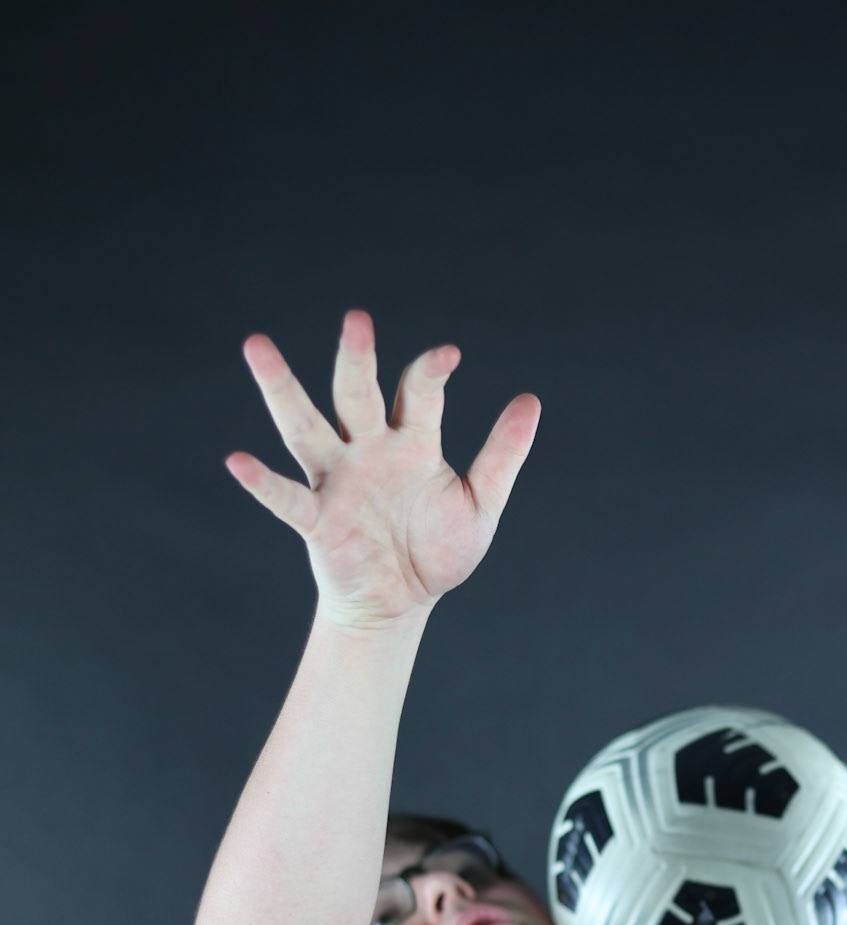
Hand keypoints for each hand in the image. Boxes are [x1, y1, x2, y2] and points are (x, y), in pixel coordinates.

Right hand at [226, 309, 540, 629]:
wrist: (403, 604)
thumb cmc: (437, 550)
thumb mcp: (481, 503)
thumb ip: (502, 454)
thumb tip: (531, 399)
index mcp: (412, 442)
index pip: (417, 392)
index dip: (430, 373)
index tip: (450, 355)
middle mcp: (368, 451)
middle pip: (355, 394)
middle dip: (357, 358)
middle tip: (357, 320)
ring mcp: (338, 482)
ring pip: (306, 427)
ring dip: (283, 389)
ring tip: (257, 347)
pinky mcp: (317, 520)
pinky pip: (287, 497)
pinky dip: (263, 482)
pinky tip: (238, 461)